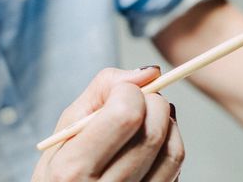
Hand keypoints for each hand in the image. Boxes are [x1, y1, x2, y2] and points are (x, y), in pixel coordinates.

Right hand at [32, 67, 183, 181]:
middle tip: (138, 100)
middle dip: (153, 101)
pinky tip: (150, 144)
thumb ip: (103, 88)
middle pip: (153, 131)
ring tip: (146, 119)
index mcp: (74, 169)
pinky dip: (170, 145)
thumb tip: (150, 72)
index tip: (121, 92)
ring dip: (167, 122)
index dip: (130, 91)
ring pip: (173, 150)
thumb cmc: (65, 166)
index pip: (126, 115)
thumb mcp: (68, 127)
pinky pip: (177, 169)